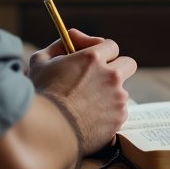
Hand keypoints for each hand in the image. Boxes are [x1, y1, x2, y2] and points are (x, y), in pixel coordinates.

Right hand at [29, 28, 135, 155]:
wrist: (47, 130)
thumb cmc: (42, 94)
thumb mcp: (41, 61)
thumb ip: (59, 45)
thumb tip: (71, 38)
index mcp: (94, 58)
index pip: (111, 46)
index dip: (103, 51)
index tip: (96, 58)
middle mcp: (111, 75)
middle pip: (128, 64)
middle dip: (118, 68)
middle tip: (103, 77)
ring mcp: (118, 97)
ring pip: (122, 91)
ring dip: (111, 93)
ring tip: (90, 103)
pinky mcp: (119, 118)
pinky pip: (120, 111)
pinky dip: (109, 113)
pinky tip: (92, 118)